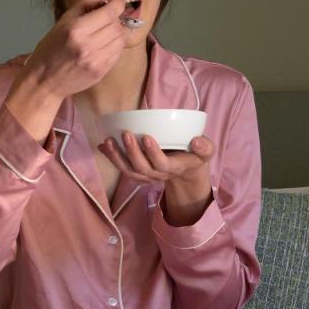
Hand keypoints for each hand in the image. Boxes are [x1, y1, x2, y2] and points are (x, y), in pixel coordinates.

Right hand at [19, 0, 127, 100]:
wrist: (44, 82)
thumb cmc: (50, 49)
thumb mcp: (62, 21)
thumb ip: (86, 4)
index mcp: (76, 30)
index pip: (109, 13)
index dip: (118, 4)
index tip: (118, 1)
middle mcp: (88, 46)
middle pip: (116, 26)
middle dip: (115, 18)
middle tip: (107, 18)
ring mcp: (96, 62)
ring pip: (120, 40)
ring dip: (117, 32)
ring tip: (105, 32)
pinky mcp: (101, 72)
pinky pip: (117, 53)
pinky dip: (115, 46)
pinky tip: (104, 45)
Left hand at [100, 133, 214, 224]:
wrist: (186, 171)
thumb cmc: (194, 156)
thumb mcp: (206, 152)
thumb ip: (205, 147)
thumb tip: (196, 141)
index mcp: (174, 168)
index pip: (162, 165)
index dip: (153, 153)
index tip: (147, 136)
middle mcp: (157, 174)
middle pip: (141, 168)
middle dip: (132, 152)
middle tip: (126, 133)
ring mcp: (146, 175)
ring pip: (129, 171)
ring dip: (117, 157)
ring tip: (108, 141)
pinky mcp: (138, 172)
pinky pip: (122, 168)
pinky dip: (111, 158)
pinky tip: (103, 146)